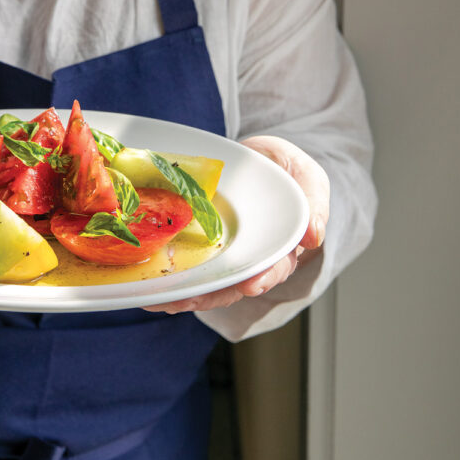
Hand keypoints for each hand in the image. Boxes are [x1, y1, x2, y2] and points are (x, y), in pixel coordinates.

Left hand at [143, 135, 329, 314]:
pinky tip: (145, 283)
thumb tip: (314, 237)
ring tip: (158, 300)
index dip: (263, 278)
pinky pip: (184, 260)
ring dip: (182, 293)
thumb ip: (313, 202)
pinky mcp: (200, 241)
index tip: (252, 285)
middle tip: (184, 301)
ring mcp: (223, 251)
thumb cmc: (286, 170)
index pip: (274, 268)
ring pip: (204, 280)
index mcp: (281, 248)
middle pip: (232, 284)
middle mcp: (250, 257)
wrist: (257, 157)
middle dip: (207, 296)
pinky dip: (167, 273)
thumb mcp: (306, 177)